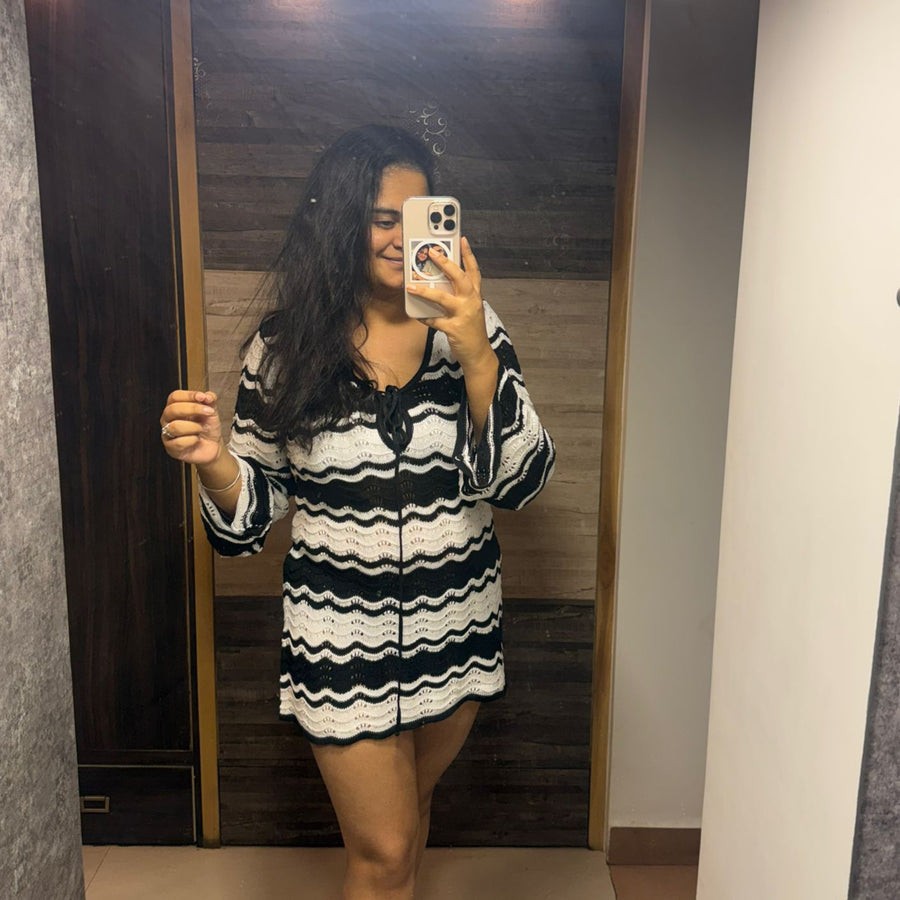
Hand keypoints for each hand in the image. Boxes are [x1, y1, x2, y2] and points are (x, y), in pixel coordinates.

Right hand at [160, 390, 223, 465]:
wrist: (213, 446)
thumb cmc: (207, 428)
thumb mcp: (211, 411)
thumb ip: (210, 400)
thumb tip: (208, 395)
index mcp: (175, 407)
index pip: (175, 396)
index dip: (189, 395)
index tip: (203, 397)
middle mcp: (168, 419)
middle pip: (172, 409)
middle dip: (193, 409)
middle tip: (209, 412)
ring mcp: (167, 433)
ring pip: (175, 426)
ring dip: (194, 427)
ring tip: (201, 429)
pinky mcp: (171, 448)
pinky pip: (179, 442)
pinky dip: (192, 440)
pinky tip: (196, 440)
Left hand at [408, 237, 495, 370]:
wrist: (478, 354)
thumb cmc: (471, 330)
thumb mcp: (470, 309)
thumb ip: (459, 296)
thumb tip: (439, 284)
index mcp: (475, 295)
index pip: (473, 270)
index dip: (468, 254)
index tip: (461, 239)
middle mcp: (471, 302)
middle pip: (459, 277)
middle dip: (446, 263)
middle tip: (432, 252)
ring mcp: (463, 315)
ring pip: (443, 298)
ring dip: (425, 291)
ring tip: (411, 287)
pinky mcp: (454, 329)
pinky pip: (434, 321)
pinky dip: (425, 317)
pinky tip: (417, 315)